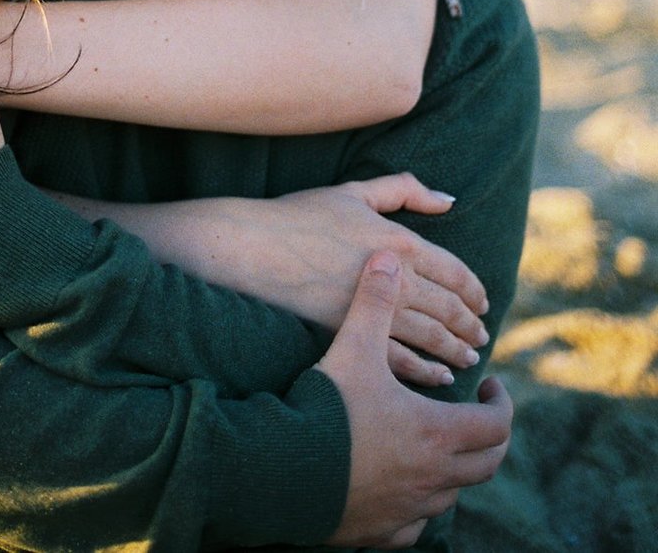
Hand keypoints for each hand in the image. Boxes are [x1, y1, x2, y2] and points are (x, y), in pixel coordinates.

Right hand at [112, 174, 488, 384]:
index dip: (473, 289)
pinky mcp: (351, 335)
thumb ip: (404, 190)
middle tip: (481, 335)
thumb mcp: (355, 190)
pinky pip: (400, 360)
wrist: (254, 249)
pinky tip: (438, 377)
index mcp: (399, 241)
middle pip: (448, 308)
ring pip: (430, 337)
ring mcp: (373, 312)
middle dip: (469, 324)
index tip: (483, 302)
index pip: (454, 271)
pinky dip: (425, 370)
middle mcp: (394, 279)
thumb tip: (448, 199)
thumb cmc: (301, 214)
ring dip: (455, 348)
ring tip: (468, 358)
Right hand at [320, 252, 511, 547]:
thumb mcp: (353, 347)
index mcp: (436, 432)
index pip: (496, 423)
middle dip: (488, 435)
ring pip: (452, 494)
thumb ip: (374, 302)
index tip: (487, 383)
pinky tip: (404, 489)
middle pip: (486, 463)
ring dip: (455, 467)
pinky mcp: (383, 533)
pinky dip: (419, 506)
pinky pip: (416, 527)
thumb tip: (388, 258)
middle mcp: (433, 478)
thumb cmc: (325, 409)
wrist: (282, 472)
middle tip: (474, 411)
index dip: (500, 402)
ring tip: (437, 440)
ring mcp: (410, 511)